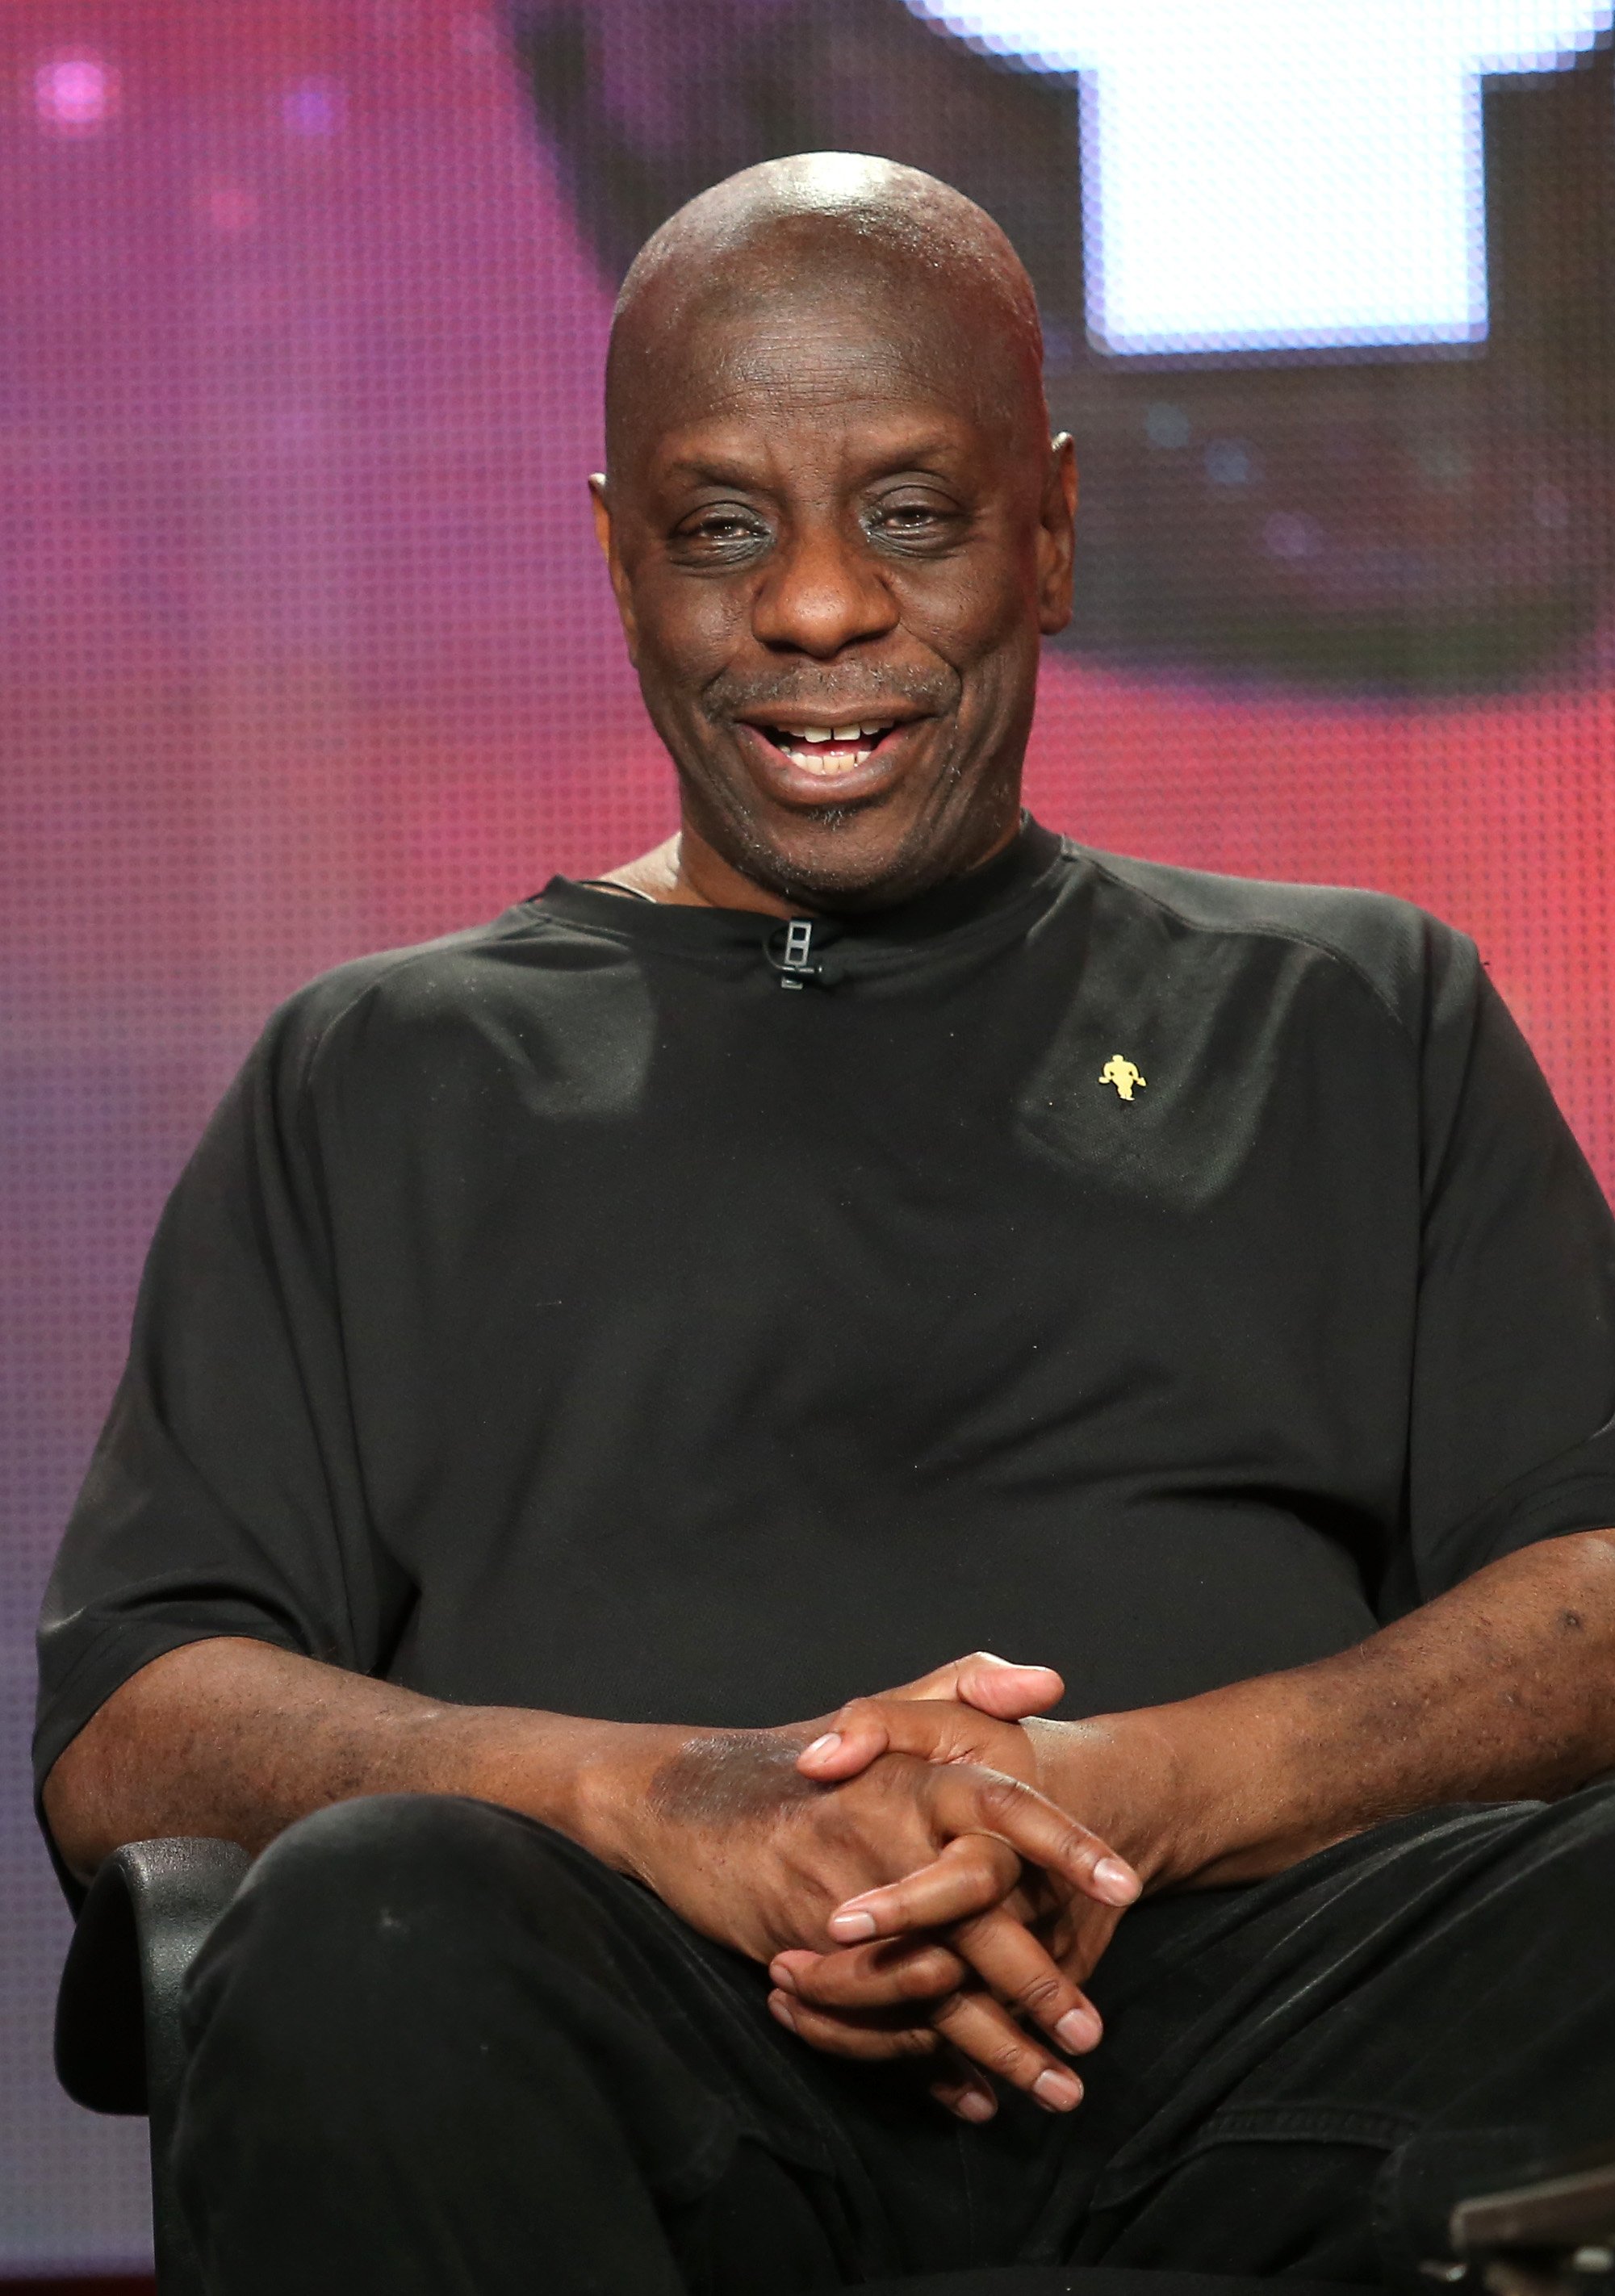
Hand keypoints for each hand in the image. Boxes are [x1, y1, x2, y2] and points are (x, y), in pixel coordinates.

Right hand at [597, 1660, 1134, 2116]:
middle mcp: (885, 1833)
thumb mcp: (891, 1713)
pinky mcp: (810, 1952)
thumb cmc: (802, 1758)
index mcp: (918, 1774)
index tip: (1125, 1885)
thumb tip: (1048, 1684)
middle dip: (1038, 1978)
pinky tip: (974, 2096)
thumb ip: (971, 1687)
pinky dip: (927, 2064)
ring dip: (998, 2044)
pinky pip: (880, 2018)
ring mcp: (845, 1898)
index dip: (1067, 1842)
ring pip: (936, 1983)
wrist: (687, 1801)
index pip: (1007, 1803)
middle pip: (980, 1916)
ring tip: (1058, 2090)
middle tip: (1093, 2031)